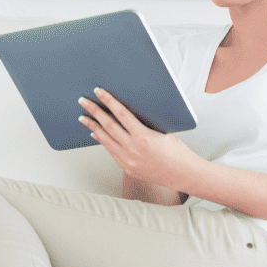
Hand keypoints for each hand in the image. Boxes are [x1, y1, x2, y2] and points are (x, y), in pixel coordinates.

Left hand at [78, 87, 195, 190]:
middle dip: (94, 112)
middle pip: (108, 125)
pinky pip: (111, 152)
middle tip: (83, 101)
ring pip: (105, 140)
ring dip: (93, 127)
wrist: (183, 174)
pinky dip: (102, 141)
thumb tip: (129, 114)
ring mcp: (128, 160)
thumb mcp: (163, 131)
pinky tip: (97, 135)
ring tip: (83, 118)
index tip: (98, 92)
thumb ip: (145, 124)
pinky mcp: (127, 168)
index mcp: (143, 136)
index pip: (121, 113)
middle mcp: (132, 148)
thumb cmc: (177, 152)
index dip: (108, 101)